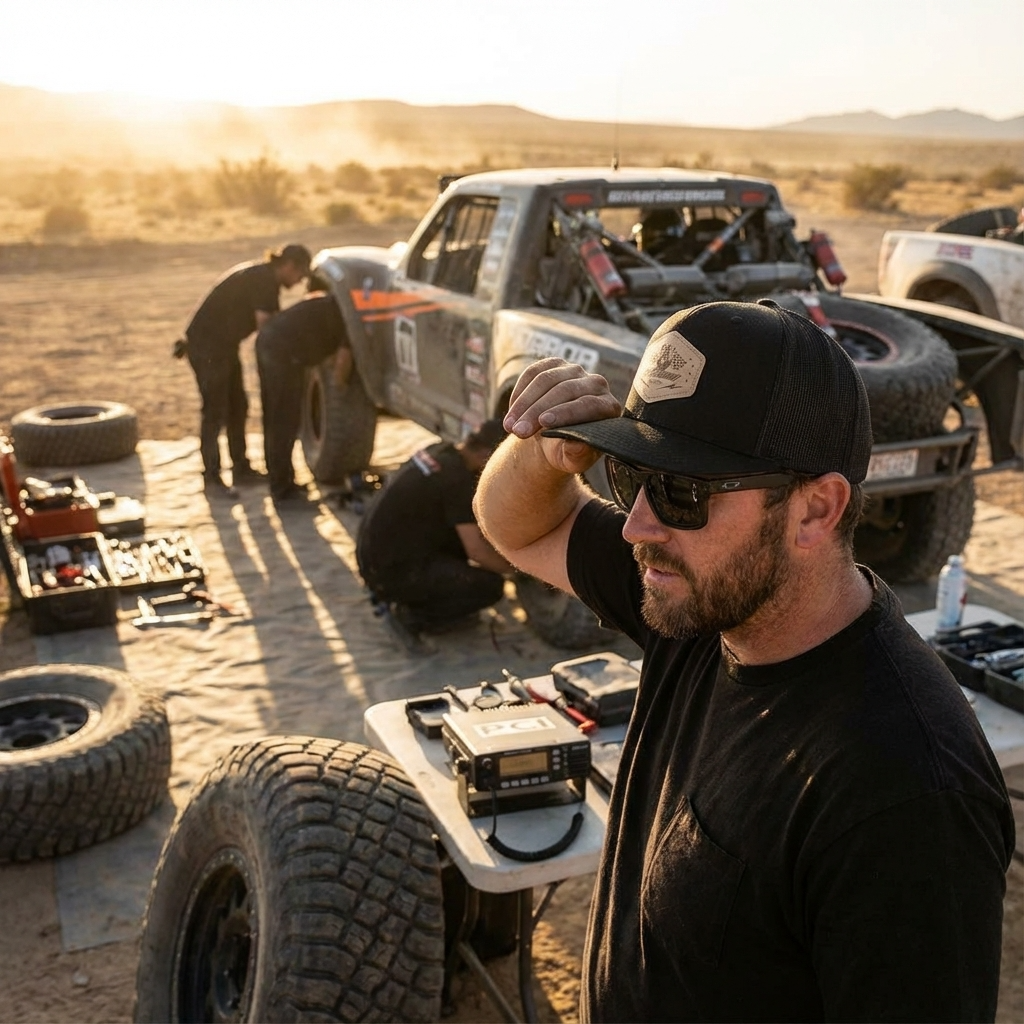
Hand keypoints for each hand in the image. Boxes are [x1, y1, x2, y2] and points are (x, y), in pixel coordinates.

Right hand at [503, 358, 620, 473]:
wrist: (554, 439)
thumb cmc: (568, 452)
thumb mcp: (572, 460)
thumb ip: (577, 454)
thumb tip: (576, 445)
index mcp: (608, 407)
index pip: (589, 404)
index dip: (566, 412)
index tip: (543, 423)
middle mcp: (596, 384)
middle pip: (564, 390)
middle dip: (536, 411)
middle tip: (518, 432)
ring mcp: (575, 371)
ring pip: (546, 379)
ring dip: (524, 404)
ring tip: (510, 426)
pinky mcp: (555, 365)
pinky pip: (533, 372)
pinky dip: (519, 392)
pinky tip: (512, 413)